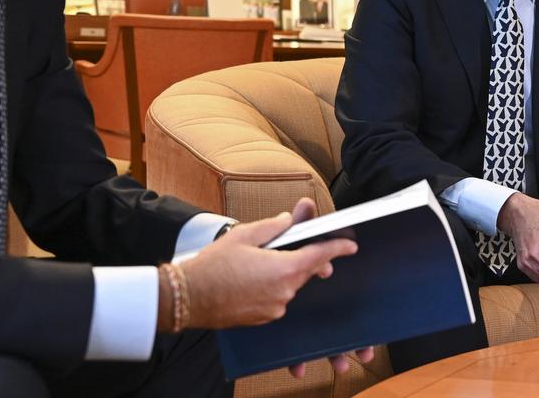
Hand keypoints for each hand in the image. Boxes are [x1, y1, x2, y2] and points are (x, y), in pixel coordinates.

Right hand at [177, 198, 356, 329]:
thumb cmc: (213, 265)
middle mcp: (285, 292)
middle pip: (305, 271)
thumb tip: (289, 220)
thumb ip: (273, 226)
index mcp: (284, 269)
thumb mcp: (244, 235)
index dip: (337, 248)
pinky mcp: (263, 318)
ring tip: (260, 261)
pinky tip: (252, 278)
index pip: (320, 256)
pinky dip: (272, 287)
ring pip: (289, 285)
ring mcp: (275, 308)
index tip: (351, 245)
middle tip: (301, 245)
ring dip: (284, 272)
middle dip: (306, 258)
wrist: (188, 297)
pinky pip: (276, 298)